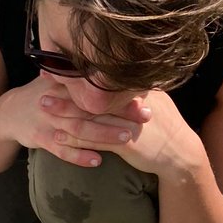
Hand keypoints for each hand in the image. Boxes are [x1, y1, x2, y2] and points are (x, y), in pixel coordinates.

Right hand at [0, 75, 148, 167]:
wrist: (9, 113)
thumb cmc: (43, 95)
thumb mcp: (60, 80)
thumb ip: (83, 77)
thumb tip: (120, 67)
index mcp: (66, 84)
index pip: (96, 87)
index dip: (120, 91)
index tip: (145, 95)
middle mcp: (58, 101)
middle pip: (92, 107)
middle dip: (119, 113)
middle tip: (145, 117)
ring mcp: (49, 121)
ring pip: (79, 129)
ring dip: (103, 134)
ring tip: (126, 138)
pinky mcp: (41, 139)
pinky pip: (61, 150)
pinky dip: (79, 156)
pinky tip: (97, 161)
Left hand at [41, 87, 200, 176]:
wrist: (180, 154)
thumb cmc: (165, 129)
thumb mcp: (152, 102)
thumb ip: (134, 92)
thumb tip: (120, 79)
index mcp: (135, 89)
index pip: (102, 78)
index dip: (79, 74)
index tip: (60, 68)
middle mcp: (129, 102)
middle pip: (91, 92)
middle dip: (65, 88)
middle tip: (42, 83)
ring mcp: (126, 122)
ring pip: (89, 114)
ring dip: (64, 111)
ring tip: (43, 106)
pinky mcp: (124, 143)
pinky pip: (93, 139)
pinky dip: (74, 137)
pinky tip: (58, 136)